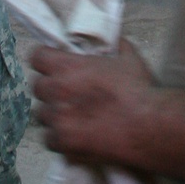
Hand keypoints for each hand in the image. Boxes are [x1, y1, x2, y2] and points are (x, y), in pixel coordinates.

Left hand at [30, 40, 155, 165]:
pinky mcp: (64, 143)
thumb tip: (115, 40)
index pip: (37, 57)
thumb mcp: (128, 58)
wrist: (148, 126)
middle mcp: (57, 91)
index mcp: (67, 67)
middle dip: (50, 88)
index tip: (53, 64)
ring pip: (41, 114)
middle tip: (66, 93)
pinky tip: (73, 135)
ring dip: (53, 114)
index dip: (45, 59)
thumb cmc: (138, 90)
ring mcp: (58, 119)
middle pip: (37, 87)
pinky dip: (58, 137)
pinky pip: (49, 139)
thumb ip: (116, 46)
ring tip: (71, 117)